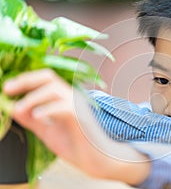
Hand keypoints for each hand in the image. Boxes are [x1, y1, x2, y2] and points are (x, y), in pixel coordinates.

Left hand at [3, 69, 149, 184]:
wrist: (96, 158)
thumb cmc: (75, 144)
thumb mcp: (47, 130)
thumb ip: (32, 119)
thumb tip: (13, 108)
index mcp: (64, 98)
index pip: (44, 79)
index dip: (25, 80)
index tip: (7, 88)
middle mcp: (72, 97)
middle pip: (49, 77)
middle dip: (26, 80)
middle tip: (8, 89)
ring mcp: (78, 106)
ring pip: (54, 89)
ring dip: (33, 97)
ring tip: (19, 109)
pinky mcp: (81, 118)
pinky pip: (63, 107)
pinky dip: (47, 110)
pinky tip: (37, 116)